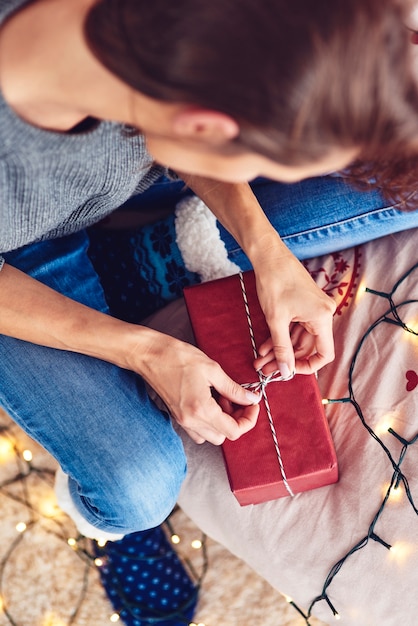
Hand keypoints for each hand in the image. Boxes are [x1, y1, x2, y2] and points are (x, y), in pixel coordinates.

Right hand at [132, 332, 260, 444]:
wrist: (150, 355)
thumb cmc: (178, 357)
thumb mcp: (212, 369)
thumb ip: (234, 388)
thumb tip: (251, 399)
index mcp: (201, 409)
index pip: (234, 431)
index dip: (249, 420)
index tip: (252, 404)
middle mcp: (191, 421)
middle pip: (224, 437)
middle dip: (236, 420)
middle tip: (236, 398)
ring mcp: (182, 421)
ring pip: (211, 436)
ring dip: (222, 422)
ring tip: (221, 398)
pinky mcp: (177, 417)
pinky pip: (198, 431)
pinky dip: (209, 422)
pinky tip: (210, 401)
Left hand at [252, 244, 335, 375]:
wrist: (268, 255)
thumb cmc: (275, 282)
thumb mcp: (276, 320)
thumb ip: (281, 348)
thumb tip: (285, 372)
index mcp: (322, 318)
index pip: (324, 354)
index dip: (307, 367)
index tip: (287, 371)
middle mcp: (322, 314)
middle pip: (307, 347)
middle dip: (285, 360)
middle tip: (265, 370)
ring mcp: (313, 309)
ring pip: (298, 339)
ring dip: (279, 350)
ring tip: (260, 361)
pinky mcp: (303, 305)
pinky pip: (294, 328)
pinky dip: (280, 337)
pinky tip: (263, 347)